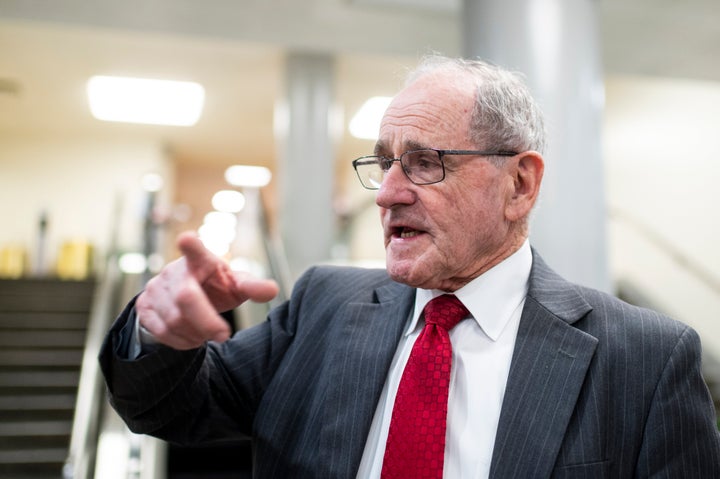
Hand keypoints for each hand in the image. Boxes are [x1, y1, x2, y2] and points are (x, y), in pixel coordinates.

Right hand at [135, 231, 278, 349]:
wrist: (182, 298)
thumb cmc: (215, 287)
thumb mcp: (235, 285)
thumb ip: (252, 286)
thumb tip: (274, 290)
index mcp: (200, 260)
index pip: (195, 249)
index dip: (191, 245)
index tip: (187, 238)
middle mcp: (174, 272)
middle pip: (186, 298)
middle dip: (206, 320)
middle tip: (224, 335)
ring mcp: (156, 288)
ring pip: (174, 320)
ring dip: (196, 334)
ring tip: (208, 333)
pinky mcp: (144, 306)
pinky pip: (161, 331)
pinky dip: (180, 341)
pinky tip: (192, 337)